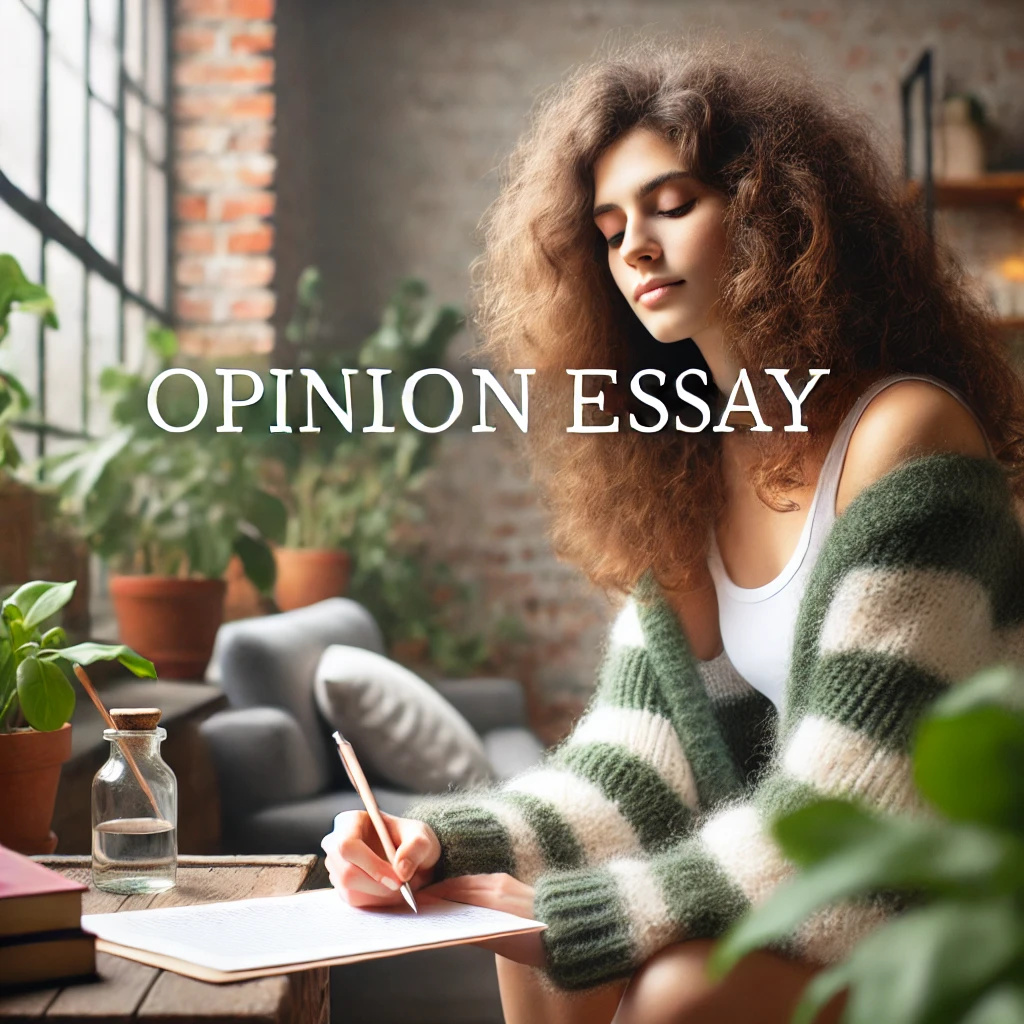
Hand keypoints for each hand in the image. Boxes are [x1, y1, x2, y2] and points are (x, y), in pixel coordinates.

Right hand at [320, 811, 440, 907]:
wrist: (410, 856)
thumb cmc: (412, 841)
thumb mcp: (422, 837)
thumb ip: (417, 847)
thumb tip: (401, 869)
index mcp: (352, 821)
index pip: (348, 845)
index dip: (371, 865)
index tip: (398, 880)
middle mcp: (336, 842)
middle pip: (346, 873)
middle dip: (378, 885)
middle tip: (402, 887)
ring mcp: (335, 865)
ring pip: (349, 890)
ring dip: (379, 895)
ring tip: (399, 886)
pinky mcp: (339, 885)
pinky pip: (353, 900)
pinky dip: (375, 901)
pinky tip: (389, 890)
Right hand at [426, 873, 545, 967]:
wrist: (566, 927)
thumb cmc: (535, 941)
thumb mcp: (502, 944)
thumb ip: (476, 934)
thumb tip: (452, 930)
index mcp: (492, 898)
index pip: (454, 891)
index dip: (435, 895)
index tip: (418, 900)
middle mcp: (496, 884)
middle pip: (460, 884)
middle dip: (439, 890)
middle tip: (422, 898)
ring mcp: (504, 880)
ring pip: (470, 880)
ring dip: (452, 886)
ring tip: (437, 897)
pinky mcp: (509, 881)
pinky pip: (481, 880)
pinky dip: (466, 886)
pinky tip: (462, 896)